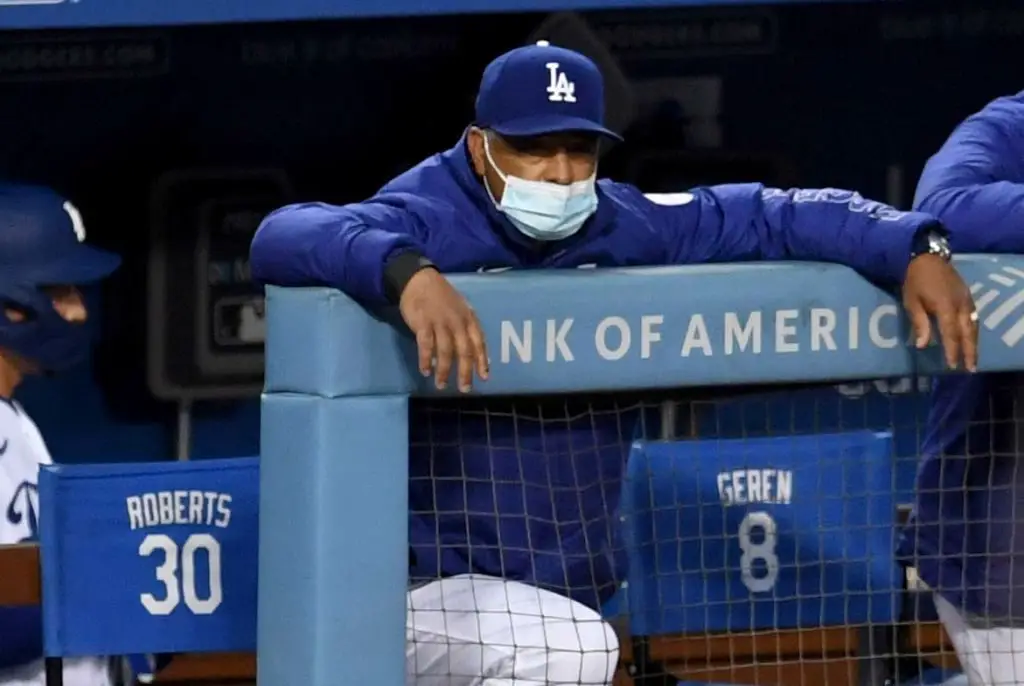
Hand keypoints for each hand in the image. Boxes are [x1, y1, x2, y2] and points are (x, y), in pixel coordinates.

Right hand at [399, 268, 488, 391]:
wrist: (419, 280)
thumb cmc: (441, 297)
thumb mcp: (460, 308)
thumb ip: (466, 328)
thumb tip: (472, 352)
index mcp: (469, 318)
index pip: (479, 342)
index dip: (482, 361)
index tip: (484, 377)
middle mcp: (457, 322)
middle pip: (464, 351)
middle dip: (465, 372)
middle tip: (464, 389)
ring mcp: (440, 323)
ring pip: (445, 352)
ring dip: (444, 371)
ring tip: (441, 385)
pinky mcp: (423, 324)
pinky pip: (426, 346)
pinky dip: (426, 360)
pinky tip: (425, 370)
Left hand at [902, 254, 977, 371]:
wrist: (928, 257)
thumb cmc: (915, 280)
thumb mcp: (911, 302)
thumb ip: (920, 324)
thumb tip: (923, 345)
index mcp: (946, 307)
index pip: (951, 334)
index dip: (952, 351)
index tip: (952, 365)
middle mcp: (961, 305)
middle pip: (968, 332)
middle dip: (970, 351)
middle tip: (971, 368)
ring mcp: (967, 300)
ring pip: (974, 325)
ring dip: (974, 343)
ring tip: (973, 359)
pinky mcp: (968, 296)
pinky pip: (973, 317)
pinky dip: (974, 331)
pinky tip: (971, 339)